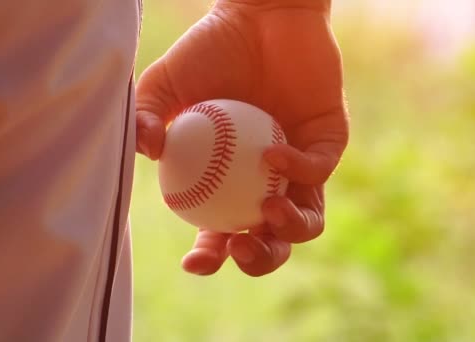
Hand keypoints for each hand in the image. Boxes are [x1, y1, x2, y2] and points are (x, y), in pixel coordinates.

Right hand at [136, 0, 348, 275]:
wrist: (257, 15)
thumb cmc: (209, 50)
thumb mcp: (164, 84)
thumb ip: (146, 117)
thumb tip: (148, 152)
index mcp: (228, 183)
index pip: (220, 233)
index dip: (210, 256)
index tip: (195, 262)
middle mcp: (265, 181)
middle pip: (270, 242)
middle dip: (257, 259)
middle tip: (239, 246)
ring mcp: (298, 165)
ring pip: (307, 221)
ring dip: (287, 230)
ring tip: (265, 211)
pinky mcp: (327, 143)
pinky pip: (317, 171)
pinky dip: (296, 169)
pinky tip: (269, 153)